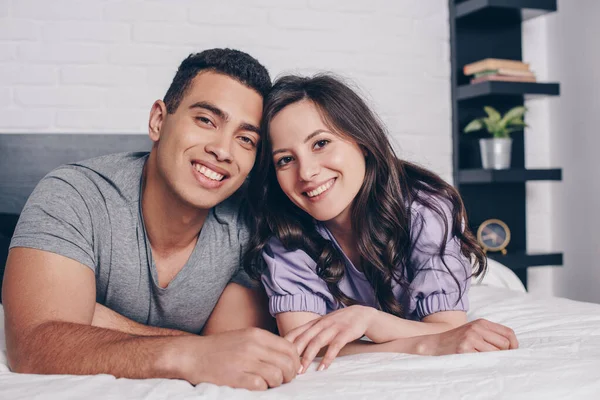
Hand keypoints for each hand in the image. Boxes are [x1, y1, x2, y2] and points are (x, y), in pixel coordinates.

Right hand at [181, 327, 299, 389]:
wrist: (192, 355)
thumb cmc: (220, 348)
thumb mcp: (245, 337)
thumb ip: (265, 344)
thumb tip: (288, 355)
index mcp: (257, 335)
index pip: (289, 347)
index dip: (295, 361)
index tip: (291, 368)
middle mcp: (253, 346)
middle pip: (287, 363)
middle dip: (290, 375)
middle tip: (284, 380)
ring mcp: (245, 362)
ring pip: (277, 376)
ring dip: (276, 383)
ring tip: (268, 383)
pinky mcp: (236, 377)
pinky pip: (261, 385)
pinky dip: (262, 388)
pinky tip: (255, 385)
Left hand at [284, 305, 375, 372]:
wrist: (361, 314)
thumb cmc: (339, 323)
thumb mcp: (322, 325)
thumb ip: (310, 334)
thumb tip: (293, 347)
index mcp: (314, 323)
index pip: (295, 332)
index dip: (285, 343)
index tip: (277, 355)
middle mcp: (321, 324)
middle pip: (303, 338)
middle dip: (294, 353)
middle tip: (286, 367)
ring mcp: (333, 328)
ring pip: (317, 342)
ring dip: (308, 357)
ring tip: (302, 371)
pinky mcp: (345, 333)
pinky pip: (335, 346)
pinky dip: (328, 358)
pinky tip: (323, 368)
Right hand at [416, 318, 517, 355]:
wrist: (434, 344)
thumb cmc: (457, 340)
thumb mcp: (473, 331)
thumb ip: (490, 335)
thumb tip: (512, 347)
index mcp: (481, 322)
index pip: (508, 333)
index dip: (514, 345)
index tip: (510, 353)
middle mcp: (477, 328)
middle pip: (505, 344)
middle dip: (503, 354)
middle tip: (494, 358)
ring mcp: (470, 338)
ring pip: (495, 353)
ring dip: (492, 359)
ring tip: (482, 359)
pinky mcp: (464, 349)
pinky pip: (483, 359)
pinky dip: (483, 363)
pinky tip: (474, 361)